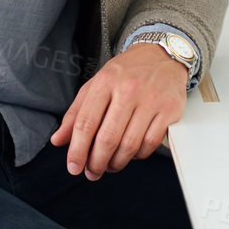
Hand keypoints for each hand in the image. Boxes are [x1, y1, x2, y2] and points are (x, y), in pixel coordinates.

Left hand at [49, 43, 187, 180]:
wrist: (162, 56)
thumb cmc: (126, 72)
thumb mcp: (96, 85)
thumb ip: (76, 113)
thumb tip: (59, 140)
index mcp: (105, 82)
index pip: (86, 123)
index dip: (77, 150)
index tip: (74, 166)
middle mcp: (128, 90)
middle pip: (108, 138)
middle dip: (97, 162)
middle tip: (92, 172)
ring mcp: (150, 100)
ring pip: (130, 145)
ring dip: (117, 163)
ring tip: (110, 165)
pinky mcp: (169, 110)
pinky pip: (150, 143)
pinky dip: (139, 156)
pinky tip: (132, 154)